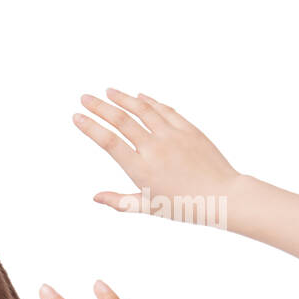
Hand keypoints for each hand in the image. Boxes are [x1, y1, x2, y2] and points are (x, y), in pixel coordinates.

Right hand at [74, 89, 241, 222]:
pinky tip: (139, 96)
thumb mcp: (148, 207)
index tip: (76, 117)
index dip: (90, 127)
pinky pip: (165, 110)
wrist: (222, 195)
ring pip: (143, 110)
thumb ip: (119, 201)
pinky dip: (150, 101)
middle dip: (100, 107)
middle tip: (85, 97)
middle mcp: (154, 148)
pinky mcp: (189, 129)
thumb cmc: (184, 206)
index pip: (109, 142)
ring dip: (123, 98)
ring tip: (109, 91)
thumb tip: (95, 197)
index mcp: (140, 168)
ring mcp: (172, 136)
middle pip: (121, 121)